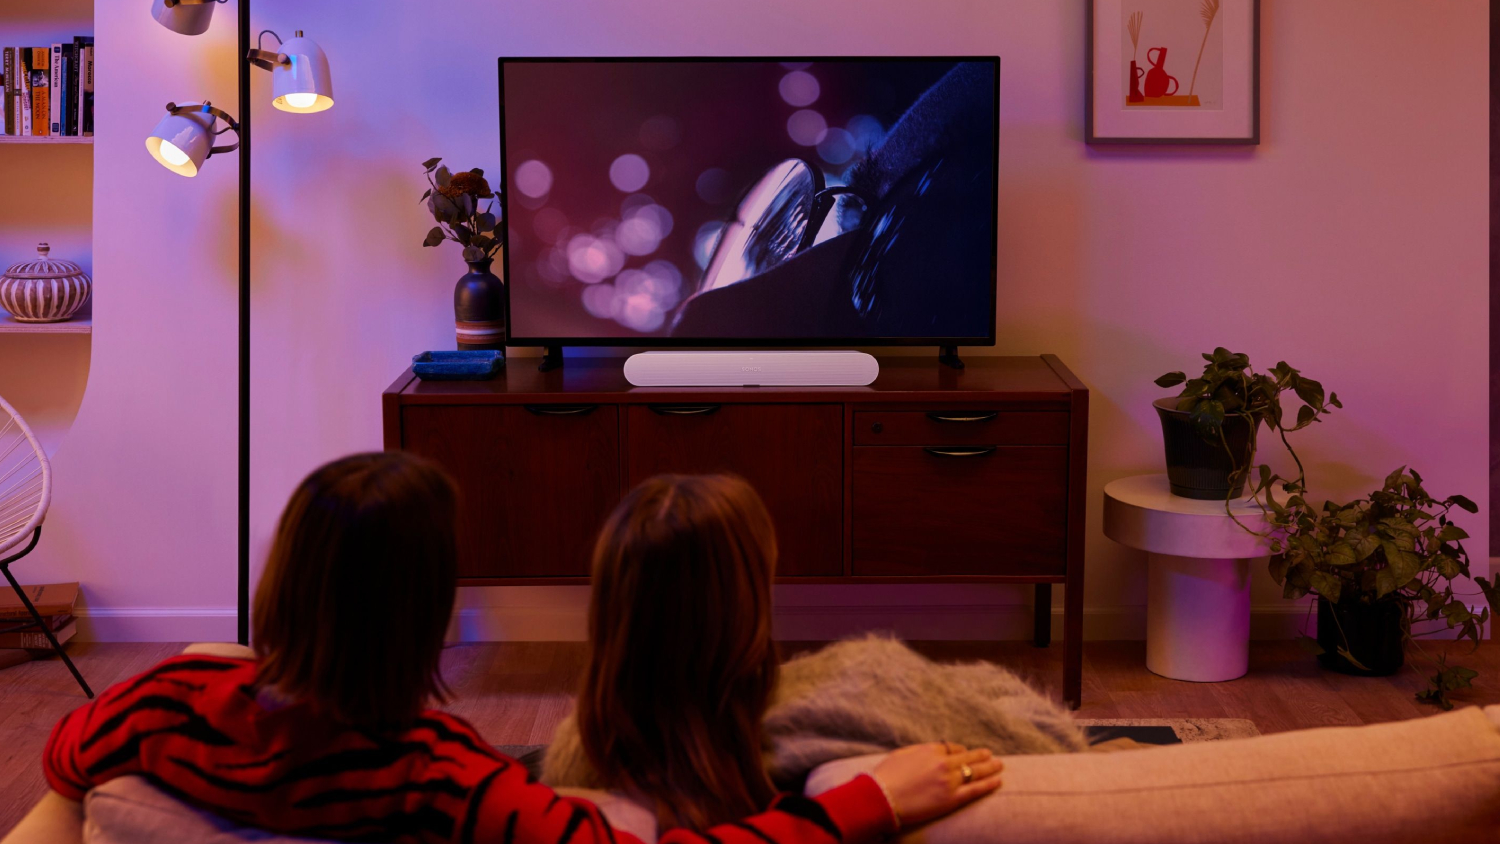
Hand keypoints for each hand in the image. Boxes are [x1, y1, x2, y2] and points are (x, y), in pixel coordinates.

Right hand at [870, 742, 1002, 827]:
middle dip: (981, 756)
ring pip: (976, 771)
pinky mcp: (952, 799)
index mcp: (931, 750)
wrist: (882, 797)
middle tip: (991, 755)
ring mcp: (949, 781)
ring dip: (990, 767)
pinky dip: (989, 784)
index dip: (961, 751)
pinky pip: (975, 790)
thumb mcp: (901, 754)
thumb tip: (929, 751)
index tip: (965, 754)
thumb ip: (919, 751)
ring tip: (999, 765)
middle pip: (968, 757)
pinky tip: (998, 781)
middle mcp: (943, 763)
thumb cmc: (886, 776)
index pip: (953, 748)